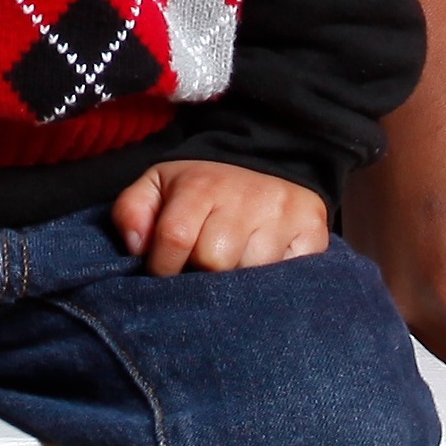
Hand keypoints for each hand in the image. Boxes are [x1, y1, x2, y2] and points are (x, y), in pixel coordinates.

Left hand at [111, 157, 327, 274]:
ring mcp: (282, 214)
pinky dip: (277, 286)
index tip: (167, 273)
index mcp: (200, 186)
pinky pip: (292, 278)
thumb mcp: (159, 186)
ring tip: (236, 271)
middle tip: (205, 272)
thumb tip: (134, 246)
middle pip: (214, 262)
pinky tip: (266, 274)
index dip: (164, 267)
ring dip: (241, 285)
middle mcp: (243, 197)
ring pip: (253, 276)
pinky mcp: (313, 231)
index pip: (174, 239)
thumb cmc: (203, 189)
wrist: (266, 160)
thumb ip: (132, 211)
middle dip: (204, 277)